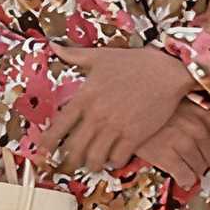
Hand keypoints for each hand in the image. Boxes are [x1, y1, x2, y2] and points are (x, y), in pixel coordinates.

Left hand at [42, 45, 195, 171]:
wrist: (166, 70)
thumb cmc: (133, 62)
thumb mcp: (100, 56)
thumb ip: (74, 55)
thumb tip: (54, 46)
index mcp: (85, 97)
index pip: (59, 126)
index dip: (48, 142)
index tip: (43, 152)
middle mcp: (97, 115)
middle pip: (74, 148)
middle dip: (70, 160)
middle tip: (69, 163)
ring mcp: (116, 127)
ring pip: (94, 158)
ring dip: (91, 164)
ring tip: (92, 163)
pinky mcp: (134, 136)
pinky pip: (117, 159)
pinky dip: (113, 162)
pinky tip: (114, 157)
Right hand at [133, 99, 209, 185]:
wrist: (124, 109)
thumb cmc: (150, 107)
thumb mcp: (179, 104)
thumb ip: (198, 117)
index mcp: (201, 114)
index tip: (209, 153)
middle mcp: (195, 128)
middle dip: (203, 162)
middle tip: (191, 161)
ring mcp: (181, 142)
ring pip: (200, 169)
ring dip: (193, 172)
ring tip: (182, 166)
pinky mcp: (166, 156)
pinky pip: (186, 177)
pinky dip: (185, 180)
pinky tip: (179, 176)